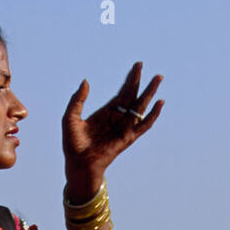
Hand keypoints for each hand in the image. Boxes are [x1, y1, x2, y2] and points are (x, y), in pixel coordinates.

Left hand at [62, 62, 163, 201]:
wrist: (78, 164)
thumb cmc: (72, 144)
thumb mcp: (70, 117)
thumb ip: (77, 100)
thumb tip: (86, 81)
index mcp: (105, 113)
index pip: (121, 93)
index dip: (130, 79)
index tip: (138, 66)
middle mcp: (117, 119)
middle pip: (133, 97)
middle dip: (142, 83)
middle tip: (153, 71)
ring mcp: (123, 128)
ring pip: (140, 107)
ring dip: (150, 93)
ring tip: (158, 79)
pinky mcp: (128, 138)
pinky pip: (143, 125)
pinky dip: (152, 114)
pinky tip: (159, 103)